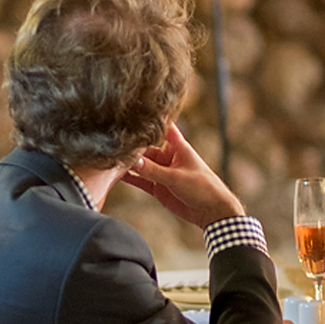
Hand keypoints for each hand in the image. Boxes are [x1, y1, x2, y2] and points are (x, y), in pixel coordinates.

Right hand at [122, 123, 243, 227]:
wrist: (211, 212)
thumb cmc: (203, 188)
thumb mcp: (176, 178)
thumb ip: (153, 171)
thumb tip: (133, 162)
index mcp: (178, 148)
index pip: (164, 128)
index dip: (152, 120)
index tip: (135, 111)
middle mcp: (168, 158)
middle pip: (147, 150)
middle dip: (133, 149)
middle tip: (115, 145)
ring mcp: (163, 173)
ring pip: (142, 166)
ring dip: (130, 164)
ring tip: (112, 159)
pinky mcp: (159, 187)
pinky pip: (142, 181)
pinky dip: (131, 178)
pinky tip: (118, 175)